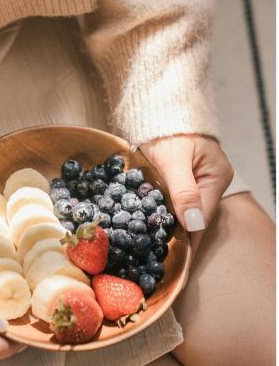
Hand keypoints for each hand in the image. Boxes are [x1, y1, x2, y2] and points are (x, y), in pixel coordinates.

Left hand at [140, 134, 233, 254]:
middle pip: (193, 219)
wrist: (157, 104)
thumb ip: (183, 191)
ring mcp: (197, 180)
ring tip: (151, 249)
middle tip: (155, 259)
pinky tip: (149, 226)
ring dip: (167, 226)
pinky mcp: (182, 177)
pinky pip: (174, 201)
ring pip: (183, 211)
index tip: (171, 260)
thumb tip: (193, 225)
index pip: (201, 220)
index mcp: (216, 178)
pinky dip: (162, 213)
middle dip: (175, 237)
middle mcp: (211, 182)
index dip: (185, 240)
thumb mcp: (173, 160)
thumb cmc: (167, 126)